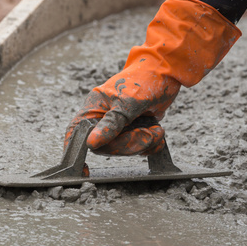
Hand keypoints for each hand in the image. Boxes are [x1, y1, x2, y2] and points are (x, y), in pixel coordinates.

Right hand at [65, 0, 240, 155]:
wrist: (168, 72)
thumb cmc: (144, 80)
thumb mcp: (127, 102)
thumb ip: (111, 125)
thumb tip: (91, 144)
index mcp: (94, 108)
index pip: (78, 134)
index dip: (78, 153)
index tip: (85, 172)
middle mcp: (103, 118)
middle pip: (107, 147)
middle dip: (130, 144)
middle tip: (148, 134)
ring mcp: (120, 126)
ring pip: (125, 150)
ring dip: (144, 143)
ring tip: (156, 128)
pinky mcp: (135, 130)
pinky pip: (139, 148)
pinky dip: (151, 144)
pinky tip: (157, 131)